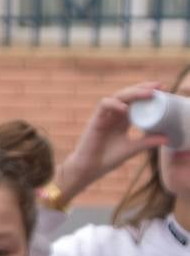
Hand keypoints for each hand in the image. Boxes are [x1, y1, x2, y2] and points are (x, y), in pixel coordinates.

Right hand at [58, 82, 169, 197]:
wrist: (88, 169)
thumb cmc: (106, 159)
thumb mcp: (132, 148)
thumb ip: (147, 142)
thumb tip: (167, 138)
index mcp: (121, 119)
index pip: (135, 100)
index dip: (147, 93)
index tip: (163, 90)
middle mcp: (113, 115)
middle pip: (128, 94)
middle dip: (143, 88)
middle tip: (159, 86)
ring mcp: (104, 116)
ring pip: (117, 96)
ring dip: (133, 93)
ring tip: (148, 94)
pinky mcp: (95, 120)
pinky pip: (104, 106)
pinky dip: (115, 104)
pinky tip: (127, 108)